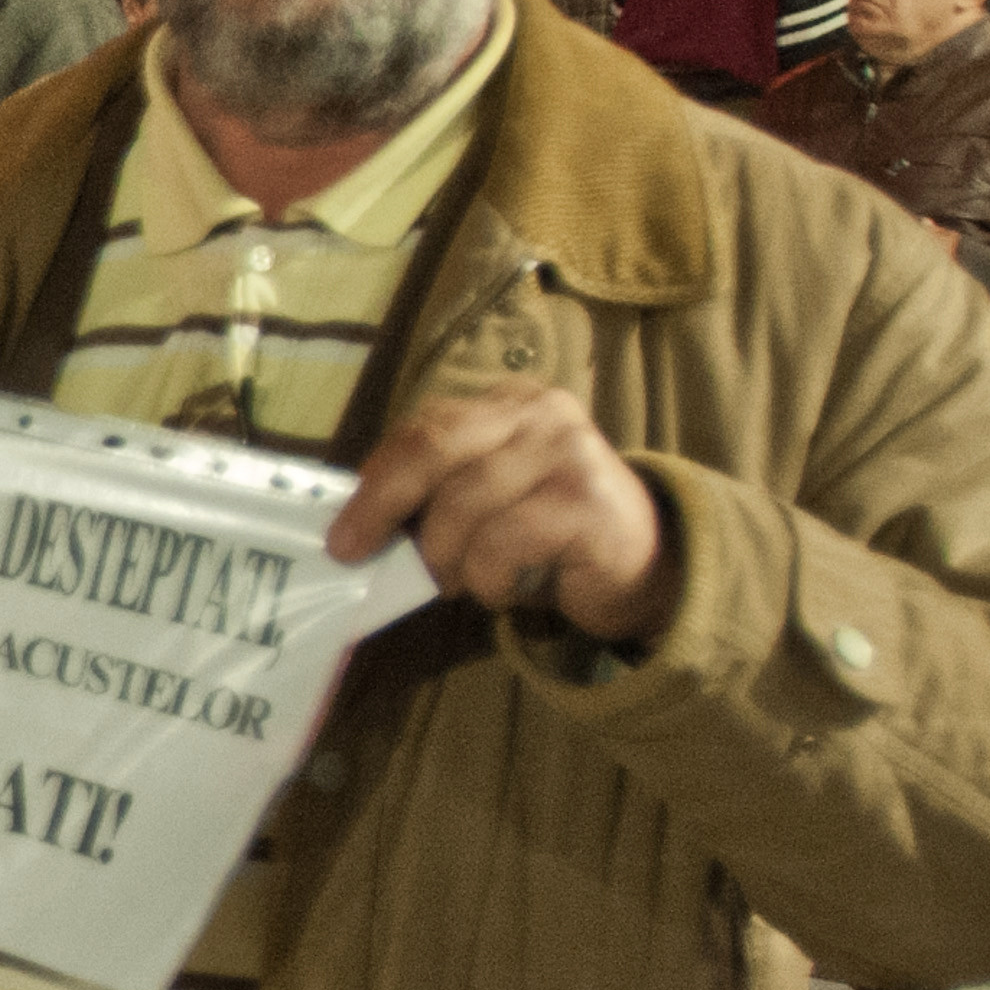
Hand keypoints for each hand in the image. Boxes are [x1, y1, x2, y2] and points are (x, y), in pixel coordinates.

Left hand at [333, 384, 675, 643]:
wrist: (646, 568)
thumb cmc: (550, 538)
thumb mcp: (487, 502)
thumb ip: (437, 493)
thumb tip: (358, 522)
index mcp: (507, 405)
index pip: (424, 428)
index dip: (377, 478)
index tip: (343, 528)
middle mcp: (539, 414)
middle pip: (434, 449)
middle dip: (382, 505)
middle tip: (353, 552)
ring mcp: (567, 451)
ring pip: (462, 507)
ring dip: (450, 560)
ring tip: (466, 580)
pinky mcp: (584, 501)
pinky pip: (501, 544)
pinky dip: (491, 579)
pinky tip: (511, 585)